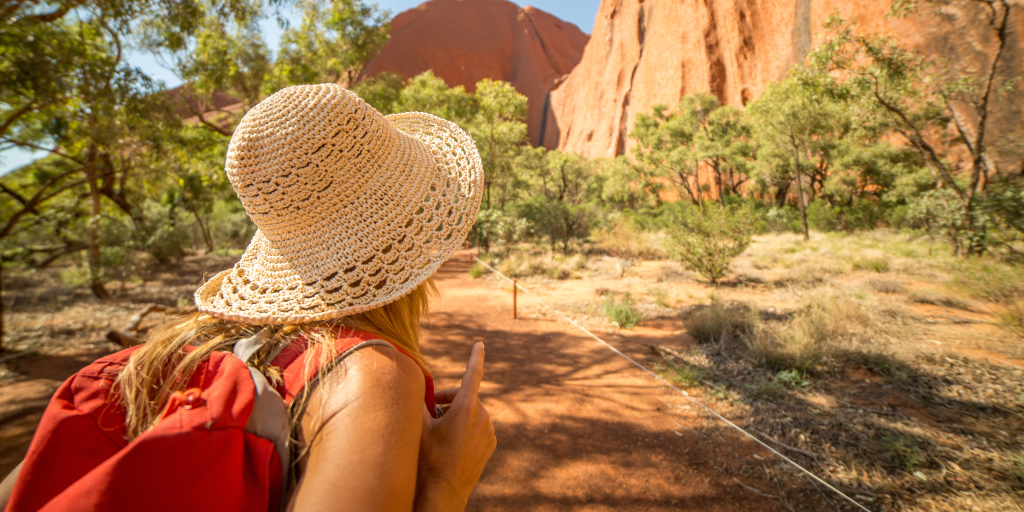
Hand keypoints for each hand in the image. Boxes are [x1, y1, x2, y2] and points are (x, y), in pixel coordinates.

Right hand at [415, 343, 495, 511]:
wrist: (445, 492)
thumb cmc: (429, 458)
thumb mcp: (419, 428)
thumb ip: (416, 403)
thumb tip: (409, 384)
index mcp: (466, 408)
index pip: (472, 374)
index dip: (475, 357)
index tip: (480, 344)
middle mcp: (482, 416)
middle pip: (464, 397)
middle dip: (447, 400)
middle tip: (430, 411)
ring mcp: (489, 431)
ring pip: (471, 413)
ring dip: (456, 415)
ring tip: (438, 430)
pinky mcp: (491, 444)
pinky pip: (478, 427)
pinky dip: (466, 428)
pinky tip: (451, 441)